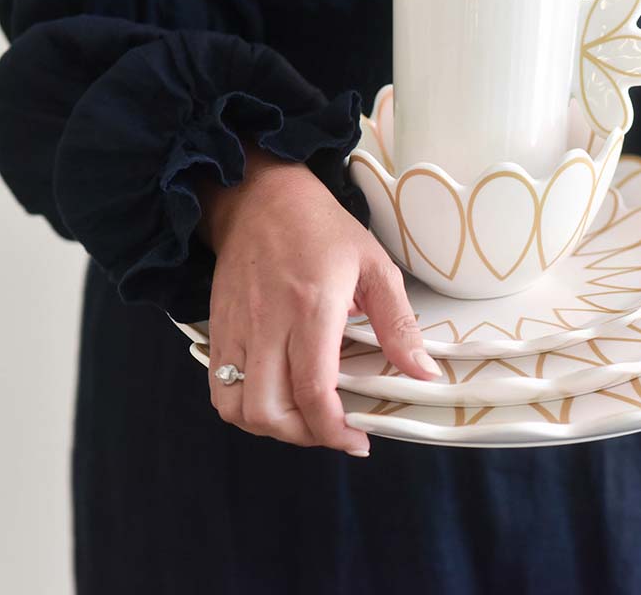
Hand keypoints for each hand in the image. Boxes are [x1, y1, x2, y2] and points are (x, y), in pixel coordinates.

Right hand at [197, 145, 439, 456]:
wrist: (259, 198)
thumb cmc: (322, 229)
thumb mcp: (375, 266)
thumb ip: (398, 325)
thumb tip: (424, 372)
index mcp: (311, 309)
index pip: (314, 391)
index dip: (335, 429)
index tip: (358, 441)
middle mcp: (267, 326)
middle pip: (270, 412)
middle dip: (305, 437)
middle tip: (335, 431)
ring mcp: (236, 331)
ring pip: (238, 409)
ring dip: (272, 428)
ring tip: (305, 420)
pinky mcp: (217, 331)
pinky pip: (218, 390)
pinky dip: (244, 410)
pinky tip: (275, 401)